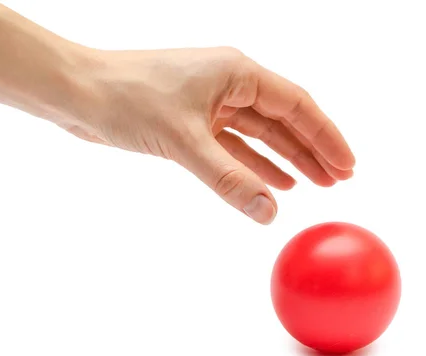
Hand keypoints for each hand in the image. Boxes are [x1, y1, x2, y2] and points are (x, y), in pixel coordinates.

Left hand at [57, 47, 355, 223]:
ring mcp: (209, 103)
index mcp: (236, 73)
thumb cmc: (126, 99)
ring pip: (258, 134)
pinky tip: (270, 181)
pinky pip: (231, 145)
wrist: (78, 93)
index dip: (325, 136)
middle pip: (282, 119)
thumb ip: (229, 179)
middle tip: (338, 180)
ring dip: (285, 159)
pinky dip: (252, 164)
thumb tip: (270, 213)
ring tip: (312, 184)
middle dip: (311, 150)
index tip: (347, 165)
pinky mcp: (189, 122)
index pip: (296, 104)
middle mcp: (227, 84)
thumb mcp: (184, 142)